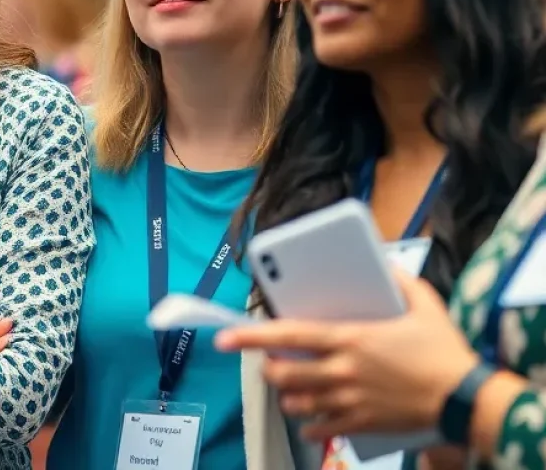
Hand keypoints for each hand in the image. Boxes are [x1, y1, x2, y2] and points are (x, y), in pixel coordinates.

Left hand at [215, 270, 479, 440]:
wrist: (466, 399)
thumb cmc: (444, 349)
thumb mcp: (424, 302)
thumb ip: (400, 279)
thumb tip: (384, 260)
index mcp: (349, 338)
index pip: (287, 335)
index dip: (251, 336)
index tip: (224, 337)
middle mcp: (342, 371)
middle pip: (284, 373)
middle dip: (268, 367)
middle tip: (269, 360)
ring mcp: (349, 401)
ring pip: (297, 402)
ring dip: (286, 394)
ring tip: (289, 385)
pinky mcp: (362, 425)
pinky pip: (321, 430)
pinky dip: (309, 425)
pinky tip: (309, 419)